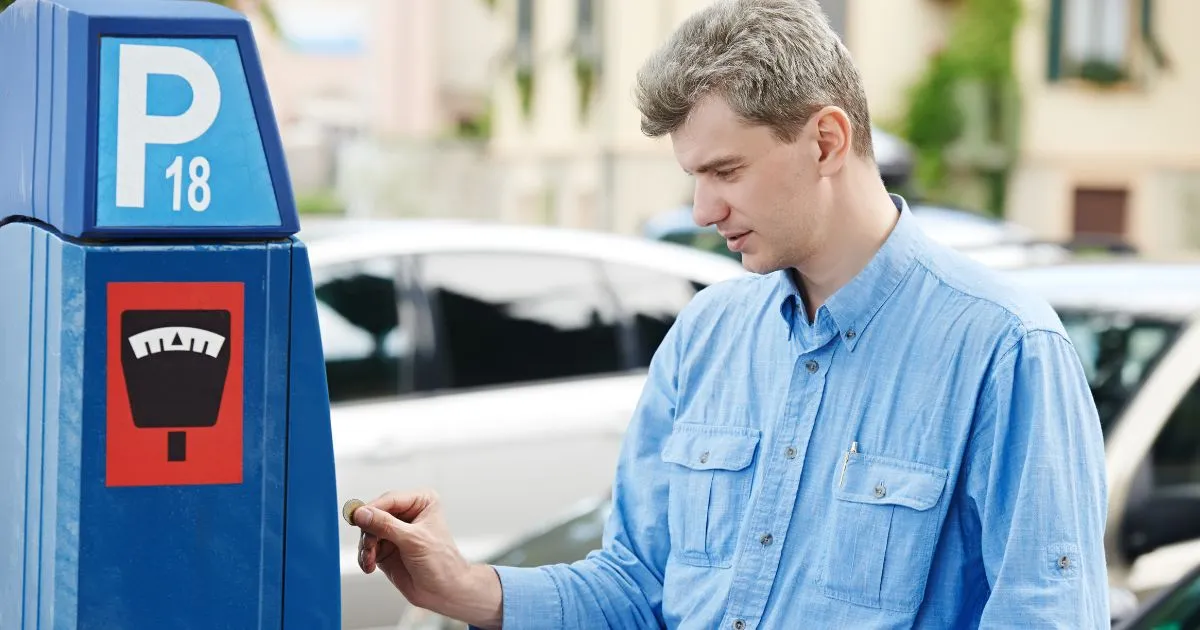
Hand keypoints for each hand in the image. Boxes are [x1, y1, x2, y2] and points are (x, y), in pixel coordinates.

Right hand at [353, 490, 502, 628]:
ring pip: (368, 531)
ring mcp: (395, 532)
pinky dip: (365, 556)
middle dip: (368, 532)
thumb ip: (385, 525)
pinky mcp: (387, 548)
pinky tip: (370, 565)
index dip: (372, 508)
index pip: (390, 499)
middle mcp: (407, 514)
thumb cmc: (442, 563)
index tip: (357, 517)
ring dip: (366, 547)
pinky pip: (367, 548)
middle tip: (369, 546)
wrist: (444, 591)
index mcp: (421, 502)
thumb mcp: (413, 540)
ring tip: (371, 559)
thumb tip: (362, 513)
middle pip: (375, 514)